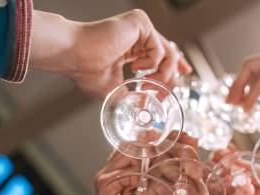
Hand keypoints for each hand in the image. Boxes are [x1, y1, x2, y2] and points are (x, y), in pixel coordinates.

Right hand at [30, 10, 190, 96]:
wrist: (74, 55)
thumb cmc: (84, 69)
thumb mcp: (113, 89)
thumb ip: (130, 95)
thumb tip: (142, 107)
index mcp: (131, 47)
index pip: (160, 54)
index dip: (174, 65)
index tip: (184, 74)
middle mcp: (137, 35)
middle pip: (169, 53)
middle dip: (172, 76)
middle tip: (164, 93)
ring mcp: (139, 28)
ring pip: (168, 53)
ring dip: (162, 75)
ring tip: (147, 85)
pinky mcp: (140, 23)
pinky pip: (160, 49)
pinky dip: (152, 64)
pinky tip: (136, 68)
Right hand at [212, 146, 259, 194]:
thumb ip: (256, 171)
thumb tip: (238, 161)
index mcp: (244, 175)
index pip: (229, 160)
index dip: (224, 155)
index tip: (223, 152)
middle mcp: (232, 185)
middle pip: (216, 171)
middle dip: (216, 165)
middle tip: (221, 165)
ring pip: (212, 185)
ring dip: (217, 180)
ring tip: (228, 181)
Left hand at [226, 52, 259, 126]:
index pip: (255, 68)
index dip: (243, 83)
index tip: (235, 101)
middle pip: (248, 64)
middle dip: (236, 83)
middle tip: (229, 102)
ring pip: (249, 68)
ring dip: (238, 87)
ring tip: (234, 105)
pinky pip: (259, 82)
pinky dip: (250, 97)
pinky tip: (248, 110)